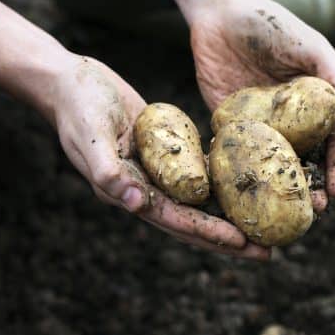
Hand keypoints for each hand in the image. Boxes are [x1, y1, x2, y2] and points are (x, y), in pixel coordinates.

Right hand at [51, 55, 269, 260]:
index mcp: (124, 191)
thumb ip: (106, 170)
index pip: (174, 220)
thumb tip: (136, 203)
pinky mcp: (163, 152)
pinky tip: (244, 188)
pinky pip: (195, 174)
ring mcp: (153, 172)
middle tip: (266, 253)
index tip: (242, 243)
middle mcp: (142, 189)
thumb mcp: (89, 134)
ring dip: (227, 216)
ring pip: (197, 202)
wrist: (67, 81)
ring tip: (263, 228)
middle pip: (191, 222)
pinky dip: (217, 185)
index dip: (208, 232)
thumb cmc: (77, 105)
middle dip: (227, 239)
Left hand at [190, 0, 334, 208]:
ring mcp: (260, 129)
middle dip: (314, 191)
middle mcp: (292, 124)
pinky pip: (237, 158)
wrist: (221, 14)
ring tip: (281, 213)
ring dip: (280, 192)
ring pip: (274, 169)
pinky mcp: (228, 128)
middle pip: (307, 165)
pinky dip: (240, 180)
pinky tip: (240, 199)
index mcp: (318, 109)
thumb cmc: (272, 25)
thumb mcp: (310, 48)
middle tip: (314, 211)